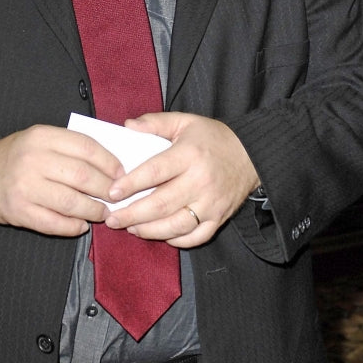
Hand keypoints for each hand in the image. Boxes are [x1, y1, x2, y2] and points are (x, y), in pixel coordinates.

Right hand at [0, 125, 122, 236]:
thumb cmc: (17, 156)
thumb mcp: (40, 139)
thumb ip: (70, 147)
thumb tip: (111, 165)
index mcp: (42, 136)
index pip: (86, 147)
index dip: (109, 162)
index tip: (122, 173)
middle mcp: (33, 160)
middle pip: (83, 176)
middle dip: (106, 189)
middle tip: (116, 196)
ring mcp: (25, 187)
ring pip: (72, 202)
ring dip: (94, 210)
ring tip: (102, 212)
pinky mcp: (19, 211)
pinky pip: (55, 223)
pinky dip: (73, 226)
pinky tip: (81, 225)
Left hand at [104, 112, 259, 247]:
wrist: (251, 154)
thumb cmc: (213, 138)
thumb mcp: (185, 121)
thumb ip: (155, 122)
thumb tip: (128, 126)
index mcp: (189, 155)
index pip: (155, 172)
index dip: (131, 184)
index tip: (112, 192)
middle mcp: (200, 181)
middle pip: (161, 204)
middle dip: (133, 214)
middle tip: (112, 218)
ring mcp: (211, 203)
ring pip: (176, 225)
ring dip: (150, 230)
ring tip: (131, 228)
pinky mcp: (219, 218)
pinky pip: (195, 237)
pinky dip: (176, 240)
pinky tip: (160, 235)